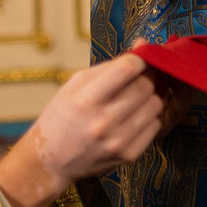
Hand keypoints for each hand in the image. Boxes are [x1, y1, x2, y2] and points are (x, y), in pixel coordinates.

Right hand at [0, 53, 171, 206]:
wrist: (51, 162)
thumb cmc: (61, 117)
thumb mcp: (75, 85)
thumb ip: (110, 65)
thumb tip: (142, 44)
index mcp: (85, 100)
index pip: (127, 68)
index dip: (140, 58)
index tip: (140, 58)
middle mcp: (103, 122)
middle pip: (145, 86)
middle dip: (147, 76)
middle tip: (141, 75)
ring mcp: (117, 142)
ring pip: (155, 105)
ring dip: (150, 96)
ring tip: (136, 97)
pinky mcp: (129, 156)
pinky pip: (155, 126)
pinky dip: (149, 117)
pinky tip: (134, 116)